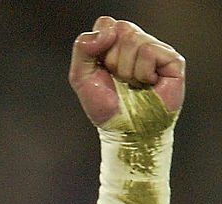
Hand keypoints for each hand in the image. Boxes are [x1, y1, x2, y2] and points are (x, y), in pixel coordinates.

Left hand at [68, 16, 184, 126]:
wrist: (125, 129)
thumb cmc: (106, 105)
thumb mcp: (81, 77)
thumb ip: (82, 49)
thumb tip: (106, 31)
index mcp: (115, 43)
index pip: (106, 23)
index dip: (100, 43)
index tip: (101, 67)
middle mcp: (137, 42)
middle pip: (120, 28)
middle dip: (112, 59)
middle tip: (117, 78)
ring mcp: (156, 50)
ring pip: (135, 40)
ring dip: (126, 70)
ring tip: (132, 84)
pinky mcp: (172, 60)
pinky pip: (149, 52)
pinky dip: (141, 73)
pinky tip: (147, 84)